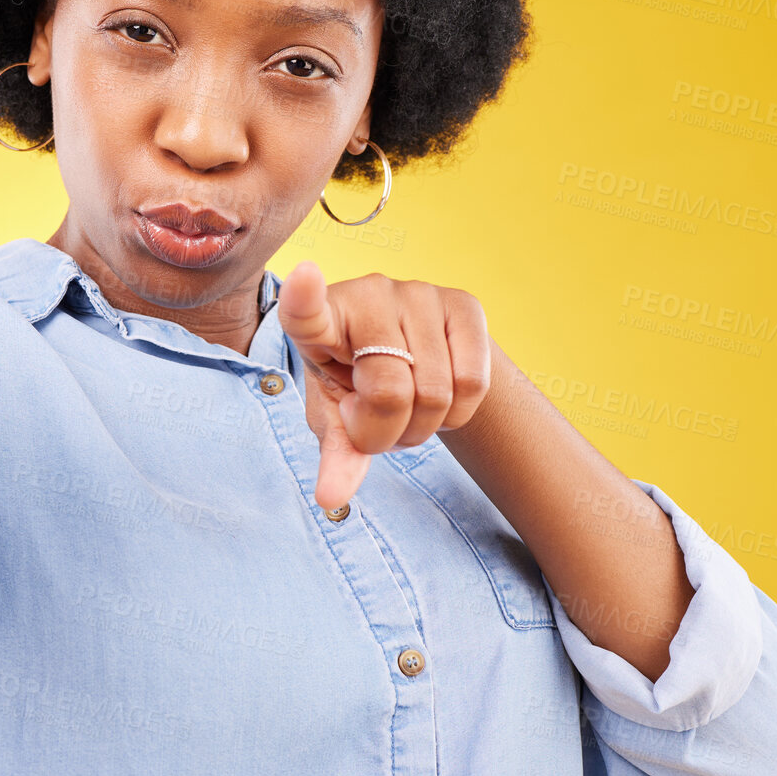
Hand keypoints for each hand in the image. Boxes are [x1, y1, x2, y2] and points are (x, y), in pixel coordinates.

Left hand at [277, 260, 492, 512]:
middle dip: (390, 431)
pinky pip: (472, 382)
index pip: (306, 310)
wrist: (416, 358)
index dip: (304, 297)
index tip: (304, 275)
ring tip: (409, 408)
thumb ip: (337, 454)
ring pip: (436, 392)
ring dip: (425, 426)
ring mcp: (416, 292)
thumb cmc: (361, 387)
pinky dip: (459, 413)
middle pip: (390, 392)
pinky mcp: (462, 302)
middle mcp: (366, 294)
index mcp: (320, 322)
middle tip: (382, 421)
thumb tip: (331, 500)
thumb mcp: (340, 420)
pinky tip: (441, 398)